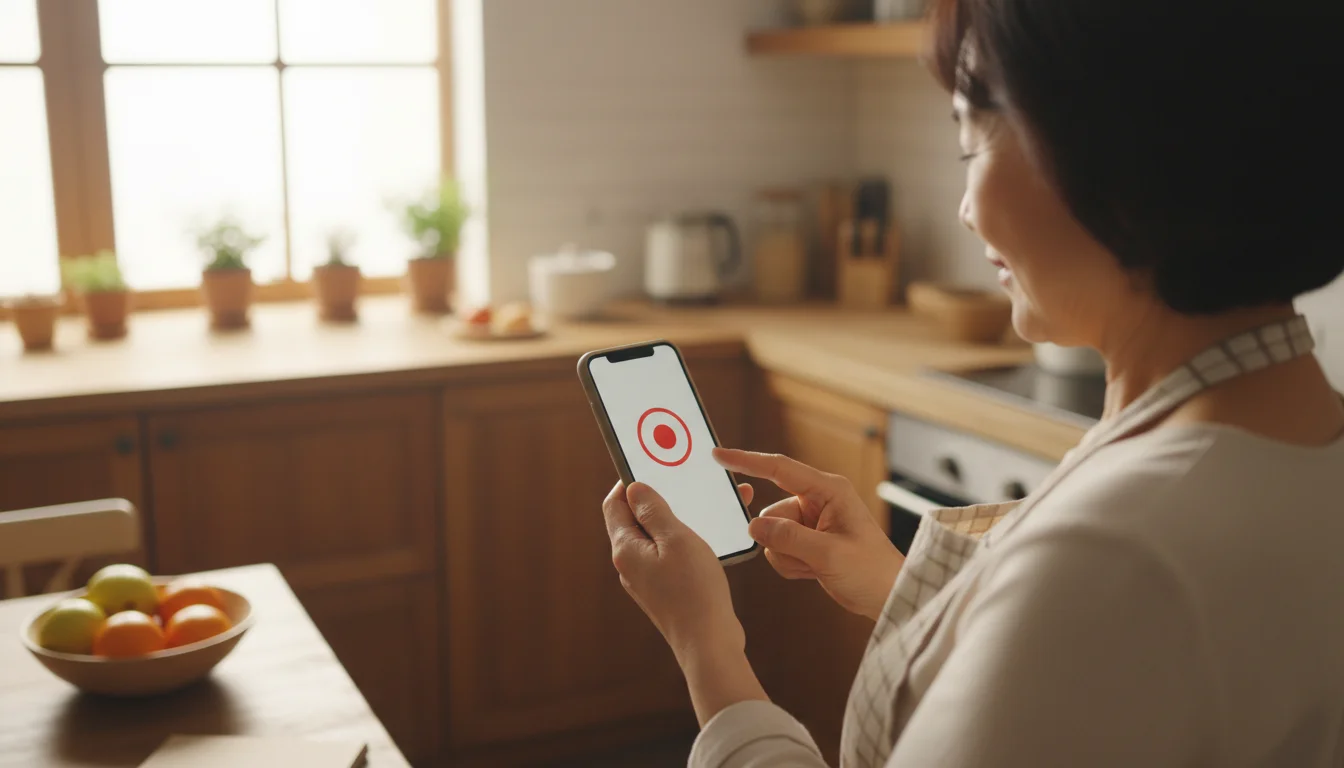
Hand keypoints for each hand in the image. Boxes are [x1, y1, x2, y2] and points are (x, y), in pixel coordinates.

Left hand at [600, 480, 754, 662]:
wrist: (708, 643)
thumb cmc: (693, 590)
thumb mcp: (676, 539)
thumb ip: (654, 511)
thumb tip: (634, 489)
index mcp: (625, 549)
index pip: (614, 505)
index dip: (628, 482)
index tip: (650, 465)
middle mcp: (629, 565)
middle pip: (635, 520)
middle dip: (658, 498)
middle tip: (681, 482)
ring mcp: (646, 579)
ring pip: (656, 538)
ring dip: (678, 519)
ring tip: (704, 506)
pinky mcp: (664, 590)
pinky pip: (669, 555)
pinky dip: (685, 540)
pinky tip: (709, 536)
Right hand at [714, 448, 904, 620]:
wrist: (887, 596)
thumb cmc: (871, 570)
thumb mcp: (829, 554)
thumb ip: (789, 538)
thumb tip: (753, 526)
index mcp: (829, 490)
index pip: (779, 469)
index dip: (747, 461)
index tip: (719, 455)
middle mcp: (817, 501)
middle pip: (772, 513)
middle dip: (782, 540)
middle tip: (808, 557)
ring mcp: (810, 521)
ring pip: (772, 534)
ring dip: (787, 556)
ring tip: (816, 566)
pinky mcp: (806, 540)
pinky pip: (778, 549)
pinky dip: (791, 564)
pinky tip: (814, 571)